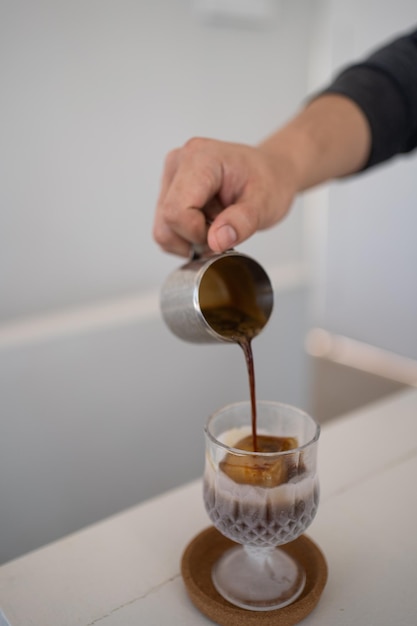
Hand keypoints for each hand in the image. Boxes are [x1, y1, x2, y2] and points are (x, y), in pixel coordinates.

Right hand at [153, 137, 297, 256]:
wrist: (269, 172)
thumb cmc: (269, 180)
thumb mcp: (266, 204)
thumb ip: (242, 222)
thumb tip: (216, 241)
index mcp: (200, 159)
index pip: (176, 211)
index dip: (197, 233)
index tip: (223, 232)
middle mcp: (178, 162)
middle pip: (166, 221)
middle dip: (194, 238)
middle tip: (223, 230)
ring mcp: (170, 176)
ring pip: (162, 229)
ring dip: (190, 239)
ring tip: (216, 225)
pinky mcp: (168, 190)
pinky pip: (165, 228)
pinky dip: (185, 237)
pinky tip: (207, 224)